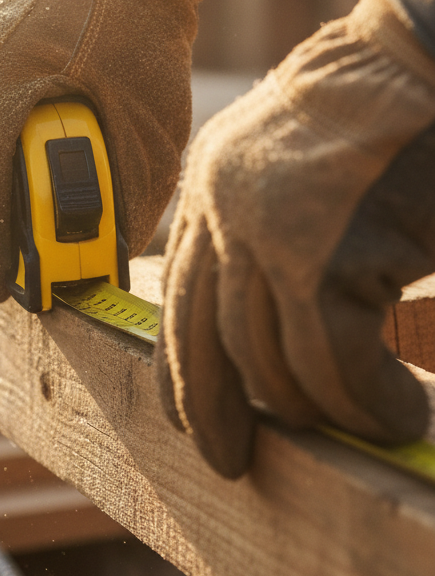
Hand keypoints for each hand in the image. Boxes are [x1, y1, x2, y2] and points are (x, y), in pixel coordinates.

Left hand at [157, 0, 434, 477]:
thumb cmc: (399, 112)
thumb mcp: (312, 173)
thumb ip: (275, 236)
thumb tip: (276, 332)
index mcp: (211, 187)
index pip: (177, 299)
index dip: (182, 369)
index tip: (190, 421)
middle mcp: (222, 208)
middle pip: (206, 341)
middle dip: (216, 412)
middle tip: (234, 463)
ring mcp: (266, 230)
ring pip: (273, 364)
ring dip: (325, 412)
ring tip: (371, 423)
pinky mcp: (320, 254)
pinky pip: (331, 364)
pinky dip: (367, 403)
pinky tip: (399, 414)